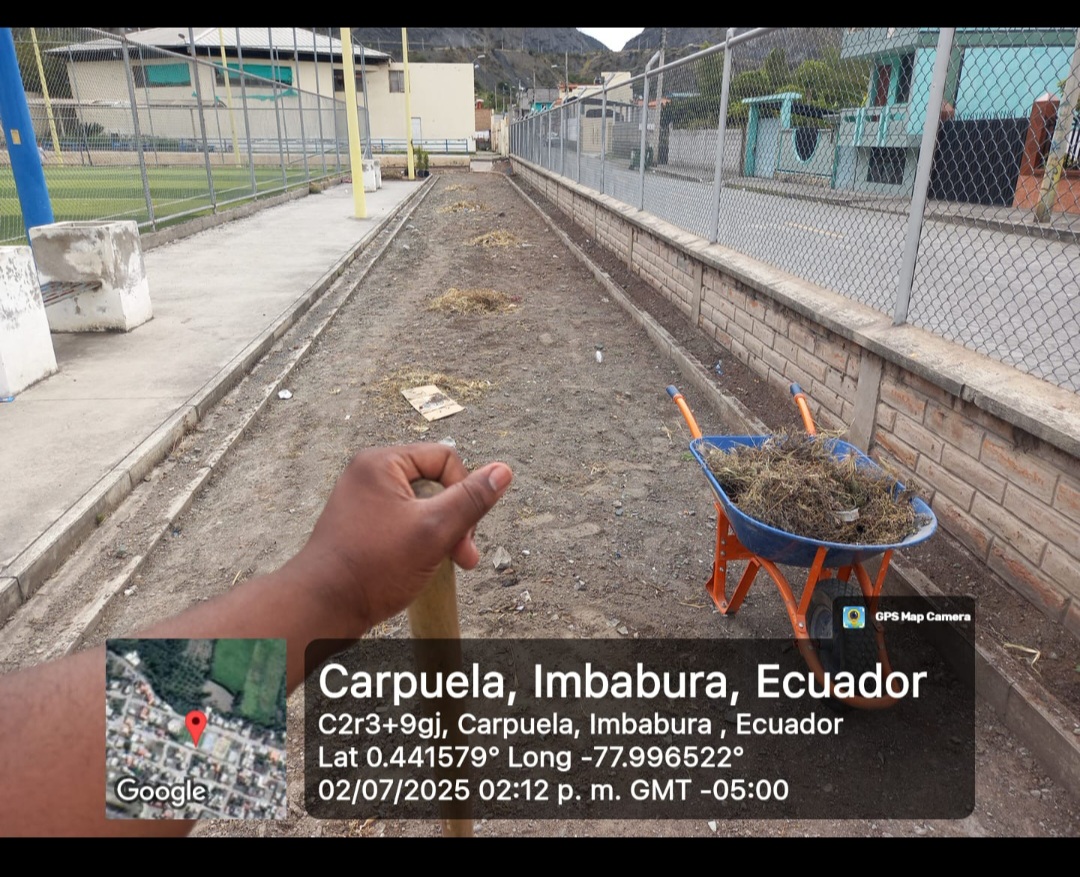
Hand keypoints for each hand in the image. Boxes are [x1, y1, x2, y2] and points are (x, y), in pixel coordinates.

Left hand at [289, 443, 511, 633]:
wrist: (322, 608)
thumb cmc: (371, 568)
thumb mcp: (433, 530)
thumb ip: (471, 500)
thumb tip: (503, 471)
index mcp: (381, 463)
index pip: (445, 459)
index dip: (464, 492)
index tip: (465, 530)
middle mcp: (369, 475)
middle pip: (435, 483)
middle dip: (456, 519)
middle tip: (463, 554)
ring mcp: (364, 501)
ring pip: (423, 506)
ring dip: (443, 533)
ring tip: (450, 563)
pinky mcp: (363, 526)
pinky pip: (406, 522)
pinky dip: (423, 541)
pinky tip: (427, 565)